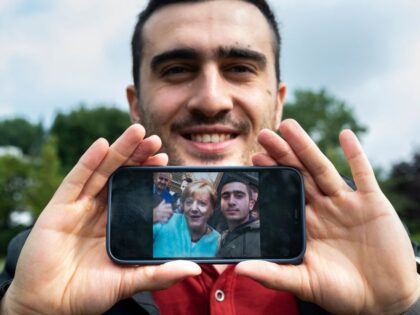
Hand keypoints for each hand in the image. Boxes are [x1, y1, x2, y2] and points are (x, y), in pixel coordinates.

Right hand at [1, 124, 200, 314]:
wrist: (49, 306)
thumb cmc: (88, 294)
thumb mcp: (129, 282)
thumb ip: (159, 274)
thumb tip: (194, 269)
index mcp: (117, 223)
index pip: (136, 191)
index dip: (149, 175)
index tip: (166, 161)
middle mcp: (99, 210)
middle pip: (121, 175)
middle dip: (138, 156)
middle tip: (156, 140)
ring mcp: (80, 206)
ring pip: (102, 171)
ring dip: (119, 150)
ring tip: (138, 132)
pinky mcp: (60, 207)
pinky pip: (76, 180)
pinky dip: (89, 161)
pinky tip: (103, 145)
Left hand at [237, 119, 419, 314]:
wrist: (383, 300)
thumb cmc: (341, 293)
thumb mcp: (304, 283)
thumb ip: (273, 275)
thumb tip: (238, 269)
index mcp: (305, 224)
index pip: (284, 193)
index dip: (271, 175)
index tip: (253, 158)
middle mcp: (323, 208)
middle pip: (300, 175)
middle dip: (282, 154)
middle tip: (264, 134)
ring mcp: (347, 203)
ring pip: (323, 169)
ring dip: (307, 147)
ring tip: (289, 126)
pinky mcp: (372, 203)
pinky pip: (364, 174)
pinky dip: (356, 155)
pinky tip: (344, 135)